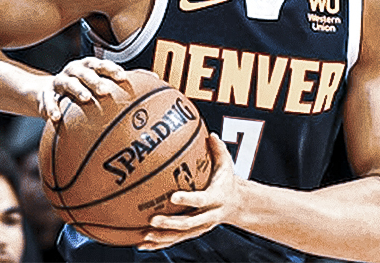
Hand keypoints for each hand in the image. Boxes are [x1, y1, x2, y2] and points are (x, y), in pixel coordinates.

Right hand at [37, 56, 128, 120]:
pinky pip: (48, 101)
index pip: (100, 64)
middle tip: (105, 90)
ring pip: (67, 83)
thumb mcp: (100, 81)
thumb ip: (122, 81)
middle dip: (95, 79)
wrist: (50, 92)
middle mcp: (74, 71)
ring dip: (77, 89)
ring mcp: (59, 81)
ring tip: (86, 98)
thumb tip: (155, 79)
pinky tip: (56, 117)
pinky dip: (51, 108)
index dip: (111, 69)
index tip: (123, 77)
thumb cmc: (84, 87)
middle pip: (85, 72)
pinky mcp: (46, 95)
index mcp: (88, 66)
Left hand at [138, 134, 239, 249]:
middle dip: (170, 224)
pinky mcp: (194, 233)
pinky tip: (142, 244)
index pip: (201, 200)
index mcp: (216, 198)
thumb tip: (210, 134)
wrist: (237, 204)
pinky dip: (159, 243)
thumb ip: (218, 150)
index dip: (188, 200)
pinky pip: (175, 240)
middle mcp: (209, 216)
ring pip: (180, 236)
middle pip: (189, 223)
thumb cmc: (226, 180)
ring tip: (144, 236)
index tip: (173, 197)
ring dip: (162, 237)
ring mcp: (201, 227)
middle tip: (153, 220)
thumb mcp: (227, 165)